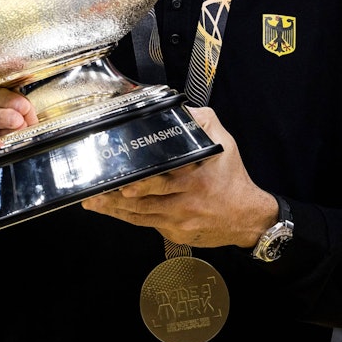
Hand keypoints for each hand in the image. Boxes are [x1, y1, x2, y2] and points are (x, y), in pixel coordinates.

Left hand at [81, 107, 276, 249]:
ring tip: (94, 202)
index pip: (160, 181)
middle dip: (116, 198)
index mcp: (194, 179)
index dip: (139, 183)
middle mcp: (185, 202)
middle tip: (95, 192)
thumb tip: (180, 108)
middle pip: (144, 202)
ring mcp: (178, 221)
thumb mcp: (224, 144)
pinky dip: (128, 218)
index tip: (122, 181)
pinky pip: (146, 225)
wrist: (246, 218)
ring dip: (115, 209)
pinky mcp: (174, 233)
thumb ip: (202, 121)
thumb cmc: (232, 179)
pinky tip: (112, 211)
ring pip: (140, 216)